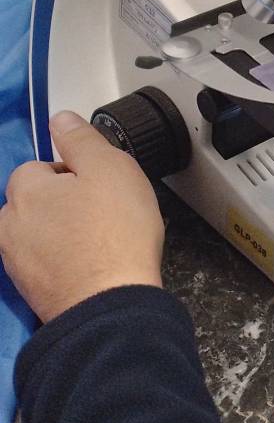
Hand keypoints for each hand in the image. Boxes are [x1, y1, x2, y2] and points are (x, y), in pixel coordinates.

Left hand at [0, 113, 163, 323]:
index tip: (99, 186)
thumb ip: (82, 139)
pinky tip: (90, 264)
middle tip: (102, 212)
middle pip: (35, 202)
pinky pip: (45, 263)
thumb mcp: (110, 168)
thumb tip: (61, 119)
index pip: (38, 167)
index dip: (72, 173)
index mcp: (25, 191)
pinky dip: (62, 261)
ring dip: (61, 233)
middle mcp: (9, 225)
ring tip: (99, 241)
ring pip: (38, 233)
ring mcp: (15, 261)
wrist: (109, 303)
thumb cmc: (114, 234)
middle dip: (62, 204)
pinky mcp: (28, 289)